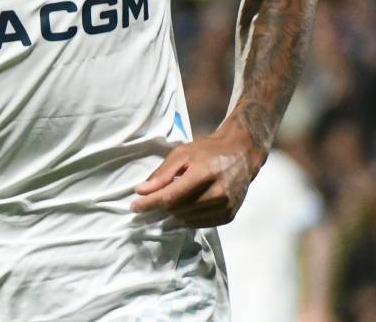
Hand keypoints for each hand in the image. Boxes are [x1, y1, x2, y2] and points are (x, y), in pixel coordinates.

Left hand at [130, 123, 266, 225]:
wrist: (242, 154)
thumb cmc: (208, 151)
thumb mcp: (182, 153)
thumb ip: (162, 173)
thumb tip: (141, 191)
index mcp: (203, 174)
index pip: (170, 197)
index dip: (149, 203)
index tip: (134, 206)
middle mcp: (217, 193)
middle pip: (177, 210)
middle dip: (162, 205)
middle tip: (159, 195)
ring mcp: (225, 207)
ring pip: (187, 219)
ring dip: (176, 212)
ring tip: (178, 196)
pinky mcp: (229, 216)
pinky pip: (200, 224)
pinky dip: (189, 217)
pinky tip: (190, 204)